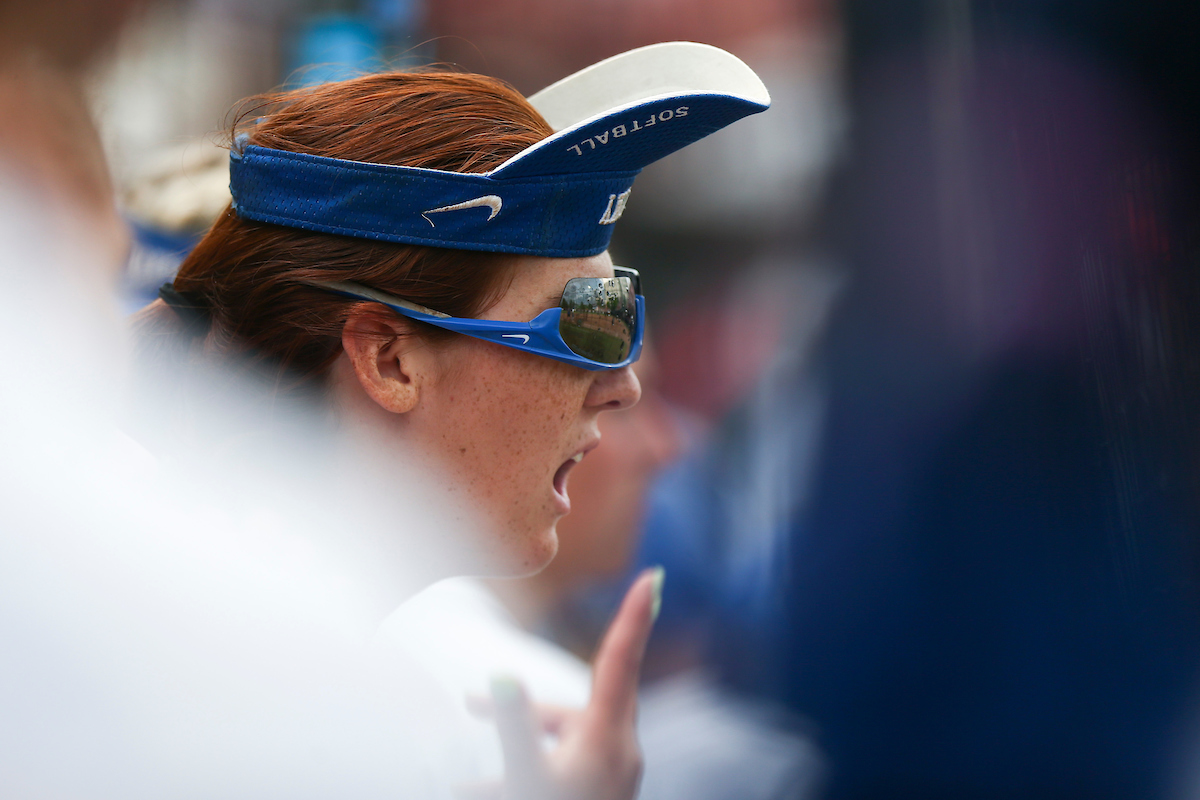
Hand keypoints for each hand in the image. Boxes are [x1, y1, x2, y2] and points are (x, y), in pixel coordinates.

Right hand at [459, 566, 663, 799]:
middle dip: (527, 704)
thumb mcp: (528, 777)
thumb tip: (504, 676)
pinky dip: (530, 767)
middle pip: (575, 702)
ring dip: (520, 742)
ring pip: (565, 736)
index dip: (633, 616)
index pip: (620, 660)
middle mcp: (619, 750)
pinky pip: (565, 764)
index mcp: (608, 738)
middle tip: (470, 705)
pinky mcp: (603, 790)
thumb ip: (515, 726)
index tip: (652, 576)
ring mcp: (614, 774)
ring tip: (466, 777)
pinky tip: (477, 789)